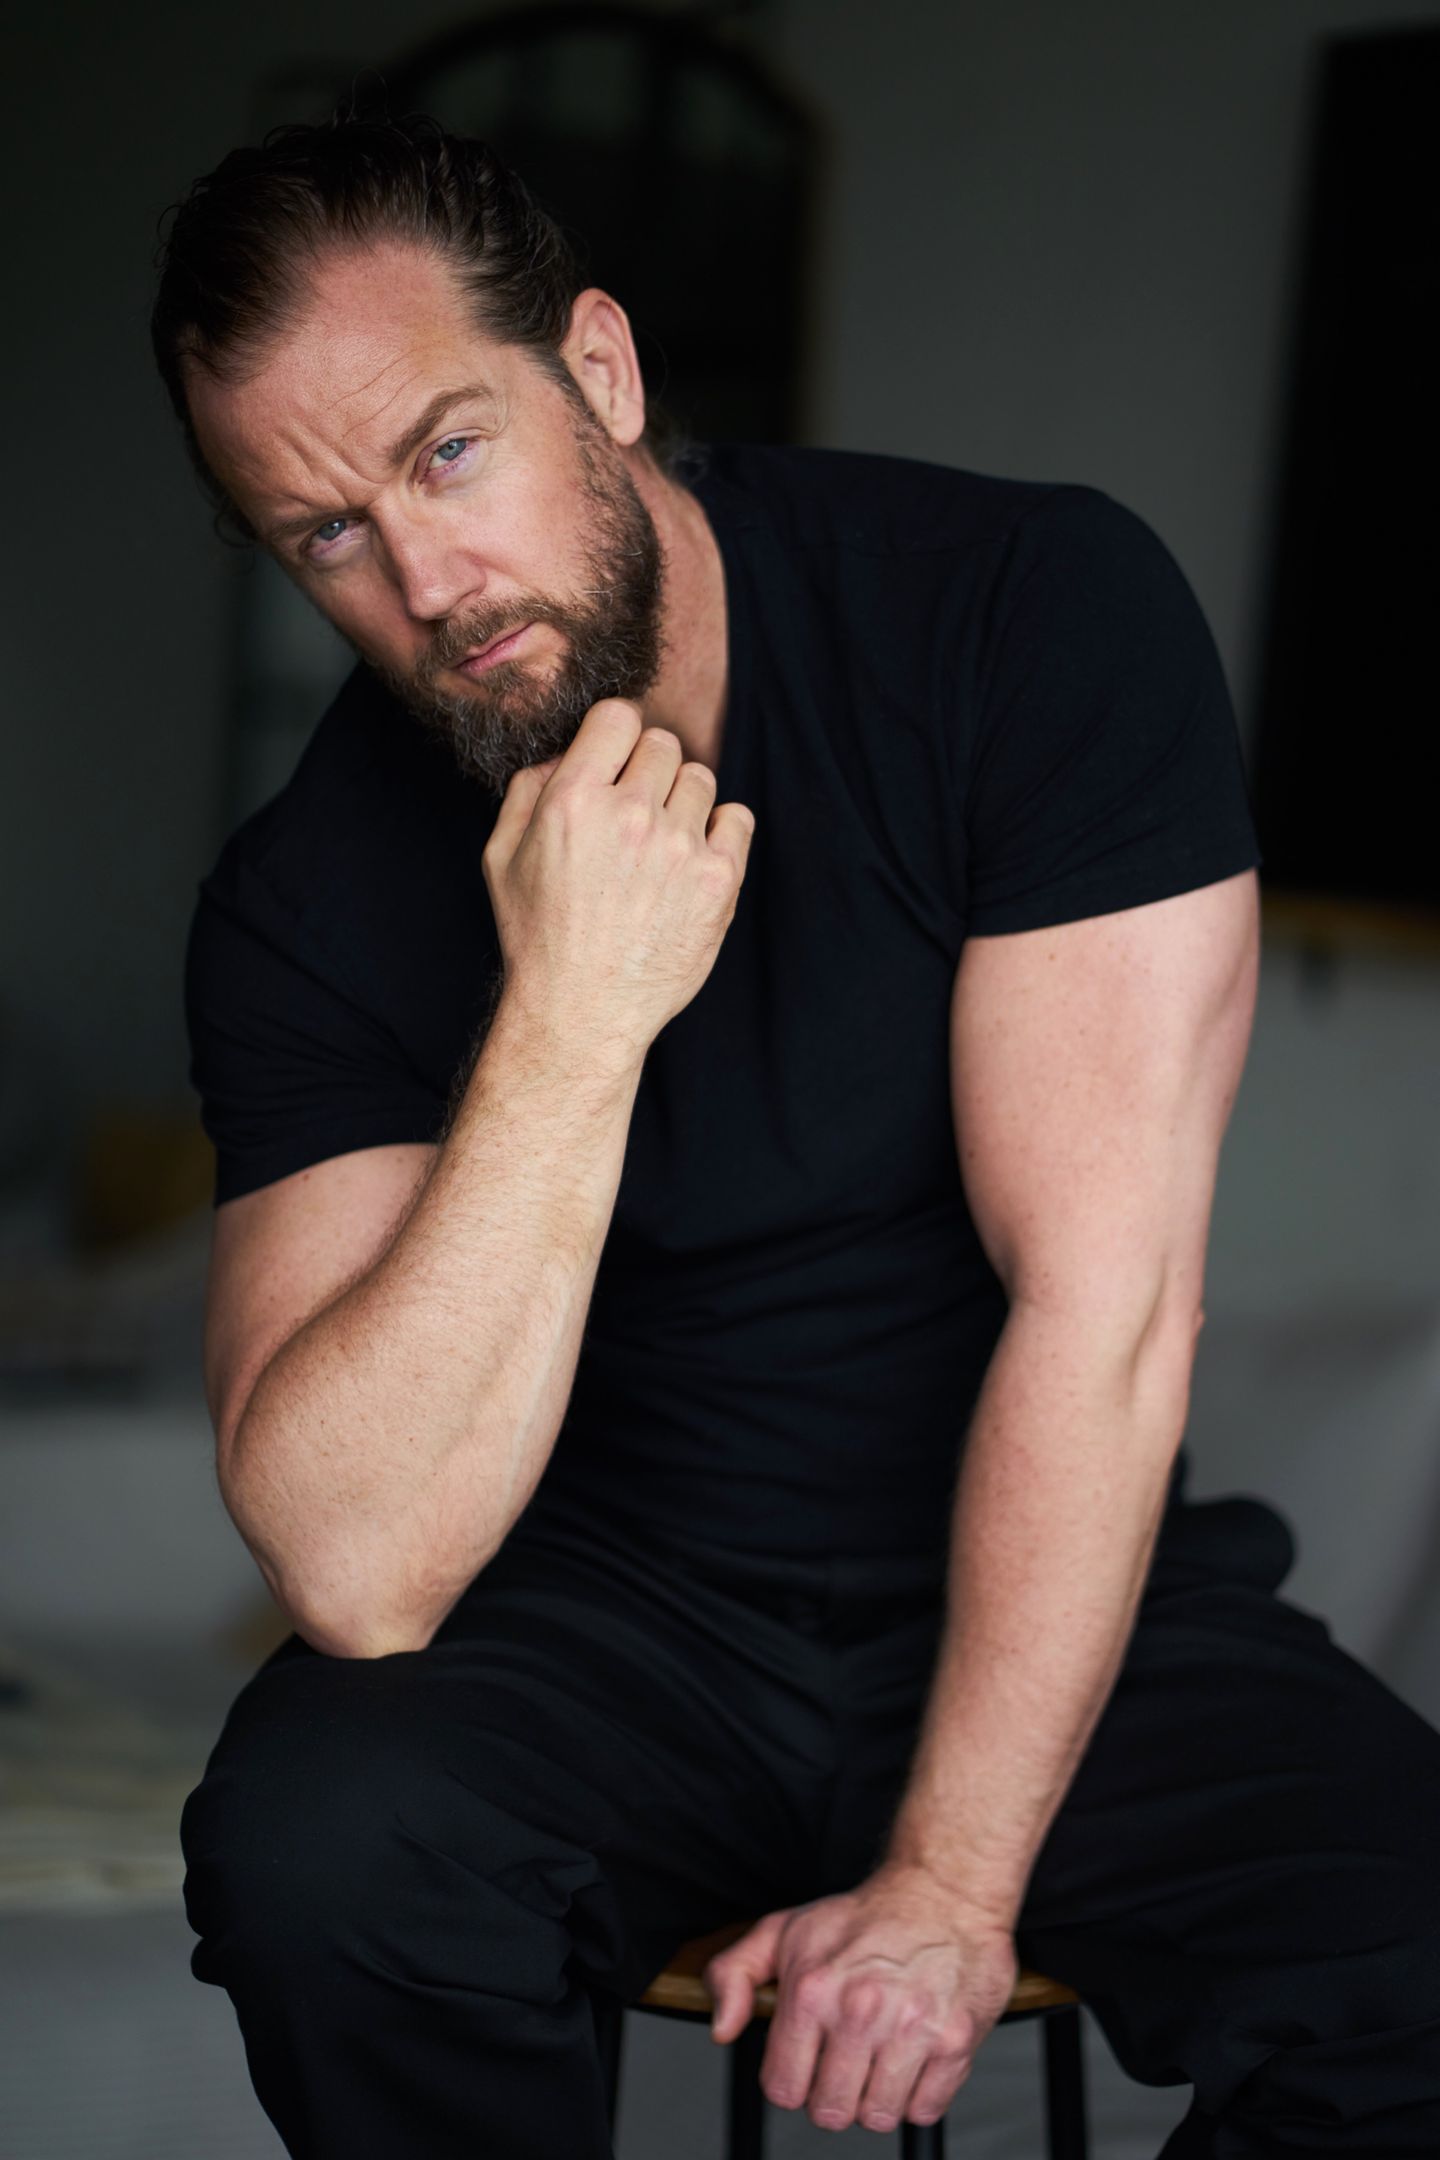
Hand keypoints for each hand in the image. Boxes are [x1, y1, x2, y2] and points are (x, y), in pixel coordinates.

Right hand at [481, 698, 754, 1069]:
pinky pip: (736, 818)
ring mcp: (679, 847)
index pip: (619, 716)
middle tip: (633, 816)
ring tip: (658, 848)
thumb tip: (569, 750)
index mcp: (573, 799)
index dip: (616, 735)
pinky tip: (690, 863)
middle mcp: (631, 815)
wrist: (583, 1011)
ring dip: (681, 802)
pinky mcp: (719, 880)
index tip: (614, 761)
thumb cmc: (539, 935)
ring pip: (700, 779)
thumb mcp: (502, 856)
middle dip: (646, 771)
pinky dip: (719, 833)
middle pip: (662, 744)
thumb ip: (529, 788)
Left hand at [701, 1862, 1018, 2134]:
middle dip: (834, 2094)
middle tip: (848, 2059)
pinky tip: (913, 2056)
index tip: (808, 2062)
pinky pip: (924, 2111)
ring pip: (877, 2117)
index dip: (793, 2082)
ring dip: (877, 2098)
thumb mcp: (785, 1931)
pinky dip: (918, 2095)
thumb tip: (722, 2028)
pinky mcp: (954, 2041)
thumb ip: (734, 1973)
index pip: (783, 2089)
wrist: (943, 1894)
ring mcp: (909, 2028)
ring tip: (882, 2056)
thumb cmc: (865, 1919)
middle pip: (830, 2112)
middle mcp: (859, 2011)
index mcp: (812, 1989)